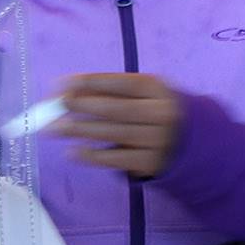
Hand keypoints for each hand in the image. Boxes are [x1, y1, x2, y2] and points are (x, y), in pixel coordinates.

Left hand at [54, 74, 183, 178]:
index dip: (90, 82)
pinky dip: (91, 156)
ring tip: (54, 129)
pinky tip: (72, 151)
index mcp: (158, 89)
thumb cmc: (154, 111)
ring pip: (112, 133)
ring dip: (79, 130)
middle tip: (55, 107)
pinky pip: (115, 159)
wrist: (191, 141)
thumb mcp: (142, 94)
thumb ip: (111, 92)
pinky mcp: (151, 162)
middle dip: (82, 106)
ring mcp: (158, 139)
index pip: (121, 83)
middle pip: (115, 109)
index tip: (63, 83)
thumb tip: (69, 92)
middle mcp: (161, 113)